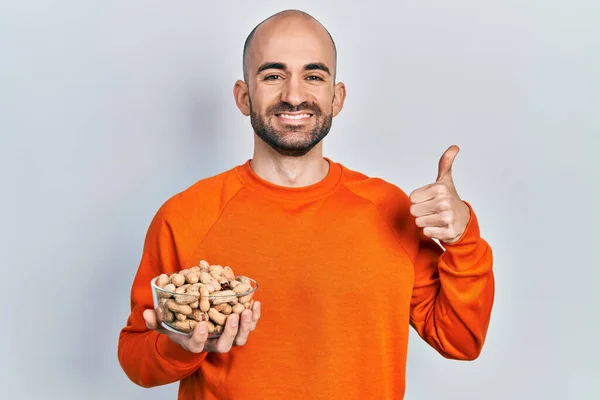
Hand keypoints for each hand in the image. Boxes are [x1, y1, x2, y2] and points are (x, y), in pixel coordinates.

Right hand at [143, 301, 260, 352]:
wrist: (194, 329)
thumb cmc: (179, 326)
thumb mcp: (166, 324)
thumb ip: (156, 320)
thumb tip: (147, 313)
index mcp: (195, 343)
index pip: (198, 346)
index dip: (201, 337)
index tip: (202, 323)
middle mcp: (213, 343)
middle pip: (225, 345)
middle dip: (230, 331)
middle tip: (233, 316)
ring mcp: (227, 337)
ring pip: (240, 337)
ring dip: (246, 324)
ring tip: (247, 309)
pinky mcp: (238, 329)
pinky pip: (249, 326)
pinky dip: (254, 316)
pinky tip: (255, 303)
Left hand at [409, 145, 469, 243]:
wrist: (464, 221)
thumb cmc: (449, 199)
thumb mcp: (446, 180)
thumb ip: (445, 163)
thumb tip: (454, 146)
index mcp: (440, 188)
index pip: (412, 198)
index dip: (419, 200)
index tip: (430, 200)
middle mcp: (444, 202)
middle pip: (413, 211)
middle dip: (420, 212)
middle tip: (432, 210)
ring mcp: (447, 218)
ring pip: (418, 222)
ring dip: (425, 222)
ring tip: (436, 218)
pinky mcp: (448, 232)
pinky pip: (426, 232)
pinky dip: (431, 231)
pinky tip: (440, 227)